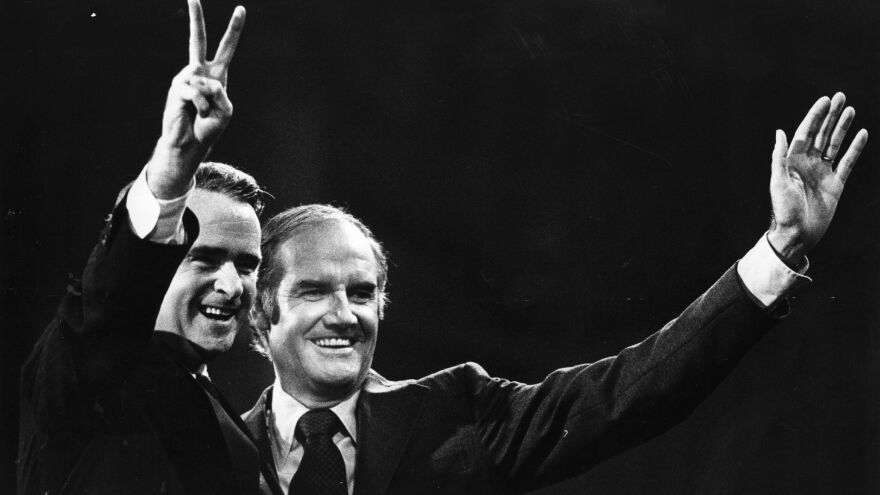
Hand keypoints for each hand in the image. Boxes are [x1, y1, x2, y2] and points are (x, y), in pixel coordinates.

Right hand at [147, 0, 245, 198]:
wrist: (190, 143)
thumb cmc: (208, 127)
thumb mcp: (225, 110)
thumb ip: (220, 92)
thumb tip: (201, 78)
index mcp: (216, 76)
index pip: (226, 48)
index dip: (234, 30)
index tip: (241, 10)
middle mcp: (199, 72)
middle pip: (198, 40)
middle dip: (195, 18)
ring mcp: (186, 78)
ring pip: (205, 81)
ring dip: (209, 102)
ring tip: (202, 113)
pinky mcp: (177, 88)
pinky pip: (196, 92)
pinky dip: (201, 105)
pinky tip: (195, 113)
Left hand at [766, 92, 867, 265]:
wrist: (797, 234)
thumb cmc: (784, 211)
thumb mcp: (778, 182)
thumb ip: (779, 157)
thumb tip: (780, 132)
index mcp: (793, 161)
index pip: (805, 133)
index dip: (815, 116)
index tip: (825, 100)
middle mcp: (808, 164)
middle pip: (821, 134)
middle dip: (830, 116)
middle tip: (840, 97)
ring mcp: (823, 172)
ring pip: (834, 144)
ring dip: (842, 127)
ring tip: (850, 109)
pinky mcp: (836, 183)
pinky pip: (847, 162)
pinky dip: (855, 149)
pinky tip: (862, 134)